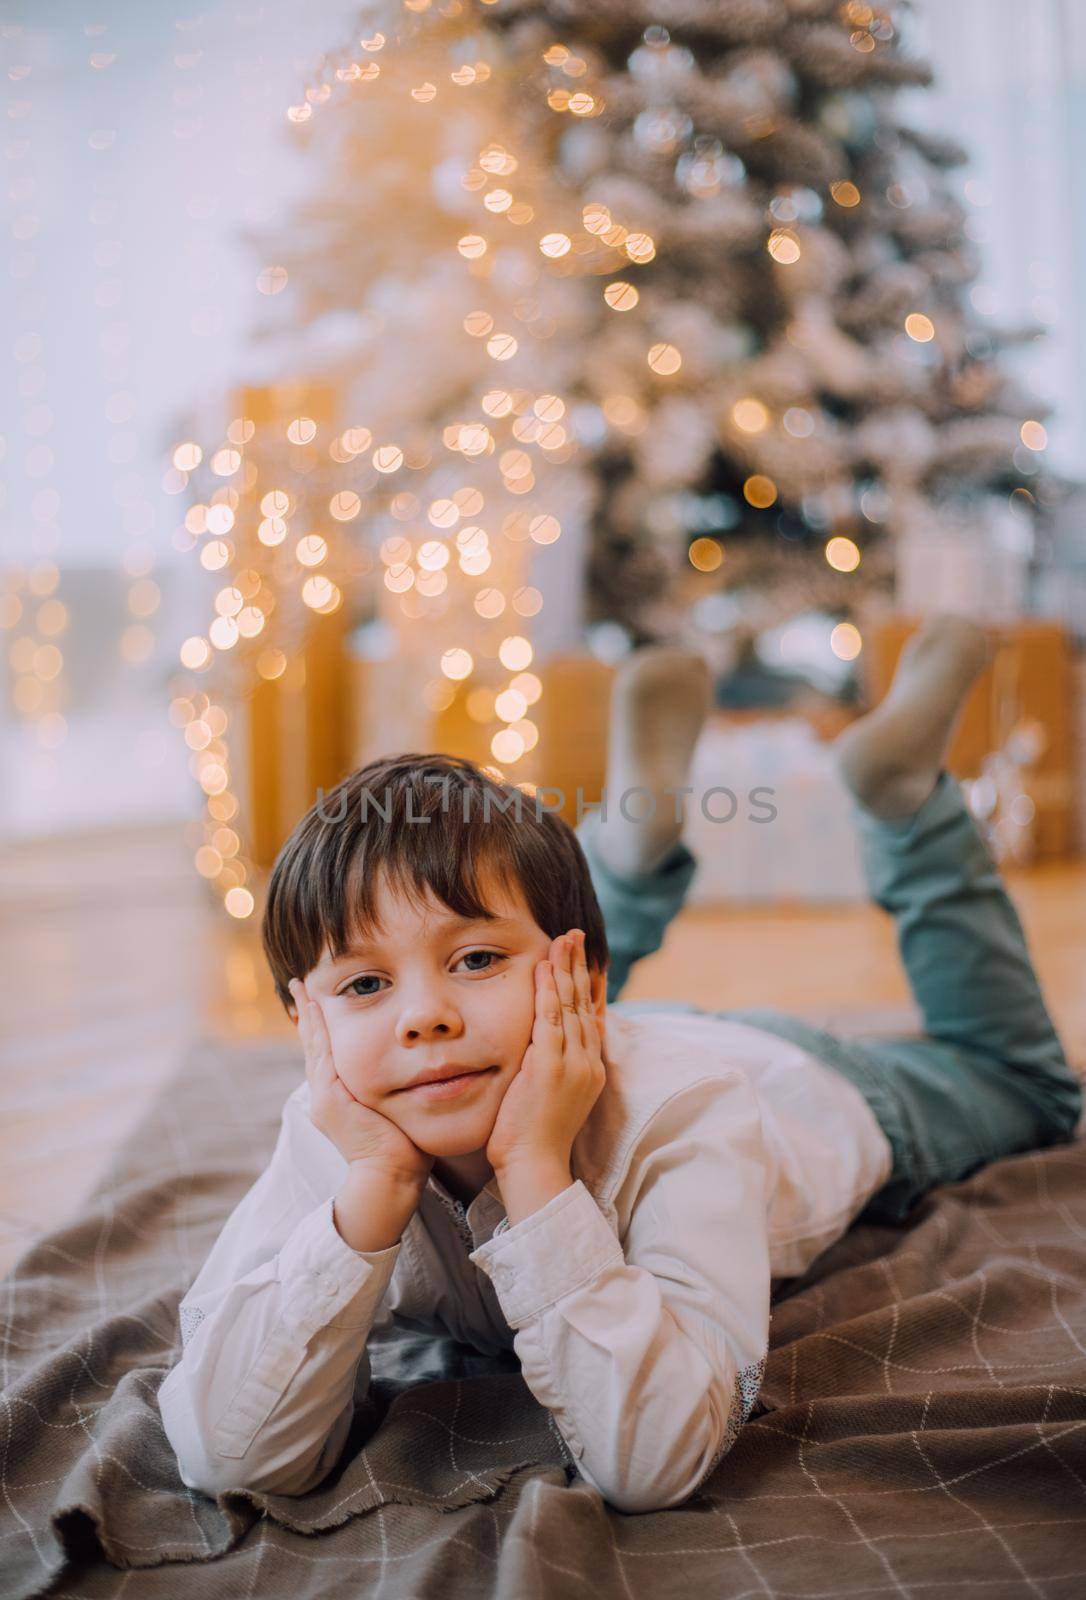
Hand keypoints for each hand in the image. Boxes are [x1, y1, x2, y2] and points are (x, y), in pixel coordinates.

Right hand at [289, 978, 433, 1190]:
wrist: (392, 1178)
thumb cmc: (406, 1148)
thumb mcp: (398, 1108)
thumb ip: (397, 1088)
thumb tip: (420, 1069)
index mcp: (339, 1098)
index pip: (327, 1053)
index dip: (322, 1027)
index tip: (319, 1001)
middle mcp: (325, 1096)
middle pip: (314, 1045)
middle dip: (309, 1014)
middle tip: (301, 984)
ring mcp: (324, 1098)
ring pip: (314, 1045)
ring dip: (309, 1014)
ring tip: (302, 986)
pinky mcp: (330, 1098)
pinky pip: (322, 1054)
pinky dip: (317, 1029)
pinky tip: (315, 1006)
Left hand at [486, 930, 605, 1188]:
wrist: (535, 1166)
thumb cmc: (535, 1138)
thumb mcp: (554, 1097)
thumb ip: (556, 1067)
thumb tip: (550, 1047)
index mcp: (590, 1070)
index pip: (591, 1016)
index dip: (588, 983)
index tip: (585, 958)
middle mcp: (587, 1062)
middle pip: (584, 1003)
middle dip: (579, 966)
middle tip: (575, 935)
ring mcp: (571, 1064)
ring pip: (570, 1005)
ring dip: (566, 968)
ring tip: (564, 939)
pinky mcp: (550, 1067)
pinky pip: (550, 1019)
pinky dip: (549, 990)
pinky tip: (545, 967)